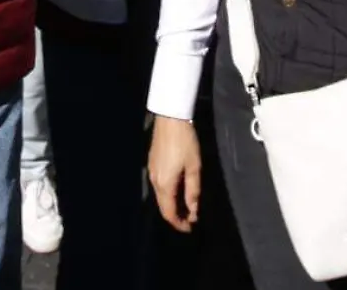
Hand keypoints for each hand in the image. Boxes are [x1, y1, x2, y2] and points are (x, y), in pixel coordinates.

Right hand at [148, 115, 202, 233]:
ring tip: (186, 207)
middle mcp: (154, 181)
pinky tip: (177, 192)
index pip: (169, 213)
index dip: (179, 224)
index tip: (190, 228)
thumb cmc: (186, 143)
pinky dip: (167, 195)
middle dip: (175, 217)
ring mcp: (151, 172)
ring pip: (160, 197)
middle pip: (163, 207)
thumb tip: (193, 211)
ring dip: (172, 206)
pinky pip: (158, 187)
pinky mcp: (151, 165)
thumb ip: (193, 191)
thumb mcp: (194, 167)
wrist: (170, 119)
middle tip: (189, 220)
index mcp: (165, 184)